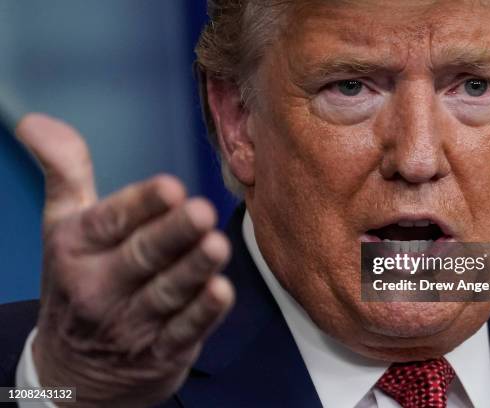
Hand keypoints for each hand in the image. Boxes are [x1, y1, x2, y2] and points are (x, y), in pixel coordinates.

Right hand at [16, 113, 234, 406]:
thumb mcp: (63, 228)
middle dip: (173, 234)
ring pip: (167, 292)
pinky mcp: (160, 352)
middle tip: (201, 211)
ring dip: (193, 270)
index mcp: (78, 248)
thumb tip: (35, 122)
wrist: (74, 371)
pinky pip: (183, 332)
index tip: (169, 188)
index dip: (141, 204)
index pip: (111, 220)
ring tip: (216, 246)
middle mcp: (101, 286)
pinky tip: (222, 292)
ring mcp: (131, 324)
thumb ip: (65, 173)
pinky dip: (203, 314)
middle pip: (142, 256)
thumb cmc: (77, 284)